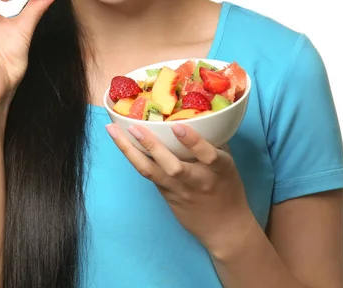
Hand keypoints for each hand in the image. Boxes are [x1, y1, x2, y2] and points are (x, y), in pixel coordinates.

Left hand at [106, 122, 255, 259]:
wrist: (224, 228)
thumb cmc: (228, 188)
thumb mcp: (227, 164)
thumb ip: (214, 141)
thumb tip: (197, 113)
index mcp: (219, 170)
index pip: (207, 155)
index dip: (192, 141)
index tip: (177, 126)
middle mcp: (196, 180)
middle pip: (172, 166)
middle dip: (152, 146)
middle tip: (134, 127)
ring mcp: (178, 190)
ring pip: (151, 172)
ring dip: (130, 151)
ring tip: (114, 132)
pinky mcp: (166, 196)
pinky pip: (148, 175)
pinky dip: (135, 158)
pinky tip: (122, 143)